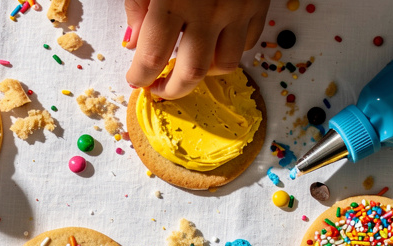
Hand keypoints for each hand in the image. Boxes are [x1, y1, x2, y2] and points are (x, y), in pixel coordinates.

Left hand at [124, 0, 269, 99]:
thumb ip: (138, 4)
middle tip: (159, 88)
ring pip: (225, 65)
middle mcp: (210, 9)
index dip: (140, 76)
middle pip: (192, 73)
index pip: (152, 57)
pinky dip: (230, 51)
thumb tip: (133, 41)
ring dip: (204, 73)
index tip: (135, 78)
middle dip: (172, 89)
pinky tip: (214, 44)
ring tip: (187, 66)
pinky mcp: (259, 4)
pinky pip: (248, 43)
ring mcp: (239, 8)